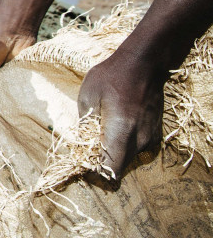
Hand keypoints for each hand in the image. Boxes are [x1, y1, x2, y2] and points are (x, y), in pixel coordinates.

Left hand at [77, 48, 166, 180]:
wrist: (143, 64)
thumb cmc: (111, 78)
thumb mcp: (87, 98)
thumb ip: (85, 127)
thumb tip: (81, 148)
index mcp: (121, 133)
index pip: (111, 171)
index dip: (95, 173)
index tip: (83, 162)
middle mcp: (139, 141)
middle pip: (118, 168)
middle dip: (102, 164)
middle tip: (87, 147)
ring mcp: (150, 138)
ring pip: (128, 160)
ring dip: (114, 154)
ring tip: (100, 134)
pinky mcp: (155, 134)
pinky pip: (136, 149)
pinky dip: (124, 146)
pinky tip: (115, 129)